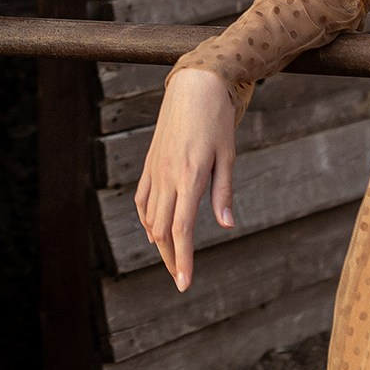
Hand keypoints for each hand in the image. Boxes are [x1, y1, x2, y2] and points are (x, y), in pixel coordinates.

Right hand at [134, 66, 239, 291]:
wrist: (194, 85)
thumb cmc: (216, 120)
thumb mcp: (227, 156)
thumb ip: (223, 193)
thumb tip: (226, 225)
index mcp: (189, 177)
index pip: (182, 230)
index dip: (183, 260)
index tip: (185, 284)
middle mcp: (168, 177)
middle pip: (162, 231)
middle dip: (172, 259)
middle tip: (181, 280)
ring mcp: (155, 170)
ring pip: (149, 218)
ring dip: (159, 243)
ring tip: (172, 259)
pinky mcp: (150, 163)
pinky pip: (142, 199)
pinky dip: (146, 219)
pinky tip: (153, 229)